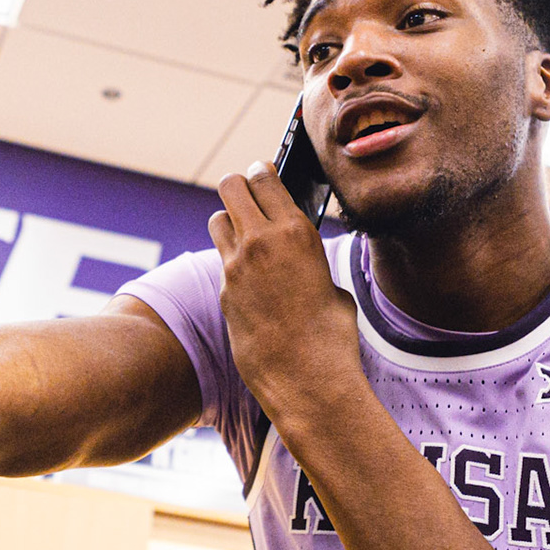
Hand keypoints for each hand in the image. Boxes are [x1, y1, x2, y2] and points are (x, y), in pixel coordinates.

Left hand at [206, 162, 367, 431]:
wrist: (307, 378)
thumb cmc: (332, 333)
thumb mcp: (332, 281)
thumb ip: (309, 257)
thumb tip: (300, 253)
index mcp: (294, 230)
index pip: (264, 177)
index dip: (263, 172)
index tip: (264, 172)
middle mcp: (260, 241)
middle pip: (231, 186)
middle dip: (240, 186)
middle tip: (250, 194)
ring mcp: (236, 266)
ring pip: (218, 218)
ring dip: (230, 219)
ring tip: (246, 232)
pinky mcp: (225, 292)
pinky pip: (223, 259)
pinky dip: (233, 258)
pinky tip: (250, 275)